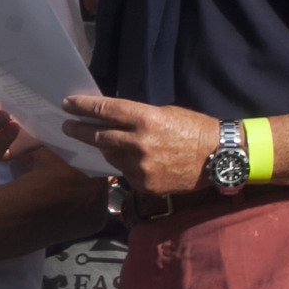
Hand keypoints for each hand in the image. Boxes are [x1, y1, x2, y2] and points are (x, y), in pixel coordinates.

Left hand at [63, 95, 218, 194]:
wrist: (221, 157)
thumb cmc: (195, 130)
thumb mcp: (166, 114)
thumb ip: (138, 119)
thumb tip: (112, 120)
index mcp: (147, 119)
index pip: (106, 110)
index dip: (83, 106)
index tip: (67, 104)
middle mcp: (140, 143)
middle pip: (98, 136)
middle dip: (79, 130)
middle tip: (68, 126)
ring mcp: (141, 166)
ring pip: (111, 156)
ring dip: (108, 149)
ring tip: (109, 143)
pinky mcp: (144, 184)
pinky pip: (125, 173)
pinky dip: (127, 166)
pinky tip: (137, 161)